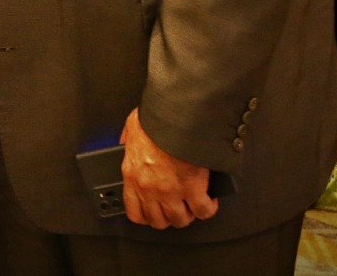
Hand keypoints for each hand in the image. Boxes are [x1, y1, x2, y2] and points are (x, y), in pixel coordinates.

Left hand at [120, 108, 219, 229]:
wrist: (175, 115)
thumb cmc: (156, 118)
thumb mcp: (132, 126)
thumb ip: (128, 139)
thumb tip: (126, 142)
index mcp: (133, 174)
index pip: (134, 211)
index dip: (147, 216)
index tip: (154, 213)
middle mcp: (149, 187)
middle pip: (159, 221)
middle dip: (169, 217)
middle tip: (176, 208)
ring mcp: (171, 191)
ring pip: (180, 220)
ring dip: (188, 214)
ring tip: (193, 205)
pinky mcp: (193, 188)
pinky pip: (203, 210)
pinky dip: (208, 208)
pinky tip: (209, 200)